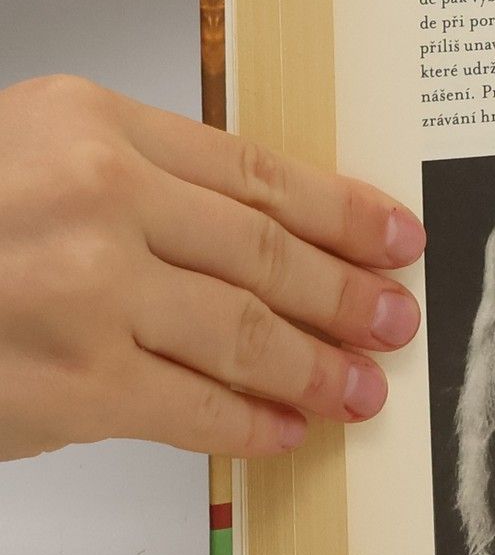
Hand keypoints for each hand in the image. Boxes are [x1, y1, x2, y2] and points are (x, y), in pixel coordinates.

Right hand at [0, 76, 424, 461]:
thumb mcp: (26, 152)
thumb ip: (132, 180)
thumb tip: (255, 236)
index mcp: (93, 126)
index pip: (256, 172)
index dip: (342, 210)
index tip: (396, 235)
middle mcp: (98, 200)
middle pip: (266, 252)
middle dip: (347, 292)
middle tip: (396, 317)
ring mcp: (86, 295)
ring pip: (244, 331)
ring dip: (316, 365)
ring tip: (363, 384)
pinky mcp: (69, 385)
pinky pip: (191, 407)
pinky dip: (251, 422)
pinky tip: (287, 428)